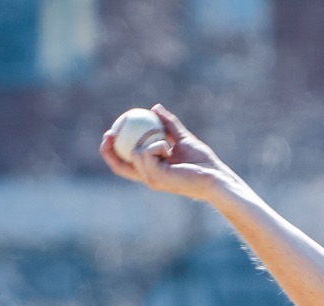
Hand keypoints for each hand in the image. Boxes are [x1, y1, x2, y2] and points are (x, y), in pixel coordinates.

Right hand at [99, 104, 239, 201]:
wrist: (216, 176)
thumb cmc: (203, 162)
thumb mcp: (182, 139)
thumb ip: (168, 125)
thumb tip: (155, 108)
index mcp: (152, 170)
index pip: (124, 164)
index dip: (111, 151)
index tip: (110, 132)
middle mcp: (149, 177)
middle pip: (119, 166)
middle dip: (108, 150)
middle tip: (109, 132)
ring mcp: (153, 179)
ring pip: (135, 154)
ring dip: (150, 142)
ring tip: (167, 145)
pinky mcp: (158, 178)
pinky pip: (146, 153)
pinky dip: (157, 146)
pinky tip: (169, 149)